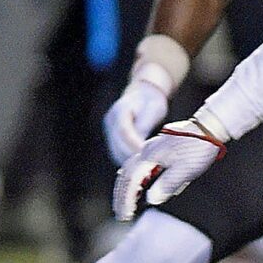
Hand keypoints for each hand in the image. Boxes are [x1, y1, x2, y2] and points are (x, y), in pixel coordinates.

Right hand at [102, 35, 190, 163]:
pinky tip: (141, 165)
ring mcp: (109, 131)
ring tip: (147, 169)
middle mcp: (110, 122)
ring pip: (116, 154)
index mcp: (120, 111)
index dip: (134, 146)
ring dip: (130, 162)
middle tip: (150, 167)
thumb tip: (142, 147)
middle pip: (117, 146)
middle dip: (133, 158)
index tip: (146, 157)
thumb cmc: (151, 100)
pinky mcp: (112, 139)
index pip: (124, 132)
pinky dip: (128, 161)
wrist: (142, 93)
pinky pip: (118, 154)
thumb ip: (145, 126)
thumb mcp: (153, 109)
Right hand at [113, 112, 227, 221]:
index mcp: (150, 156)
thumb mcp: (185, 170)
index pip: (131, 180)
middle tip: (120, 214)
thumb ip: (167, 184)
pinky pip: (137, 165)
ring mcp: (150, 149)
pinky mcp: (157, 149)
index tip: (126, 214)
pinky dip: (132, 179)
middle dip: (120, 195)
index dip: (126, 199)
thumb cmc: (199, 149)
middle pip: (124, 174)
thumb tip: (151, 199)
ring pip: (128, 169)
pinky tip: (137, 186)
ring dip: (124, 187)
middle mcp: (146, 151)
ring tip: (123, 203)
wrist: (208, 128)